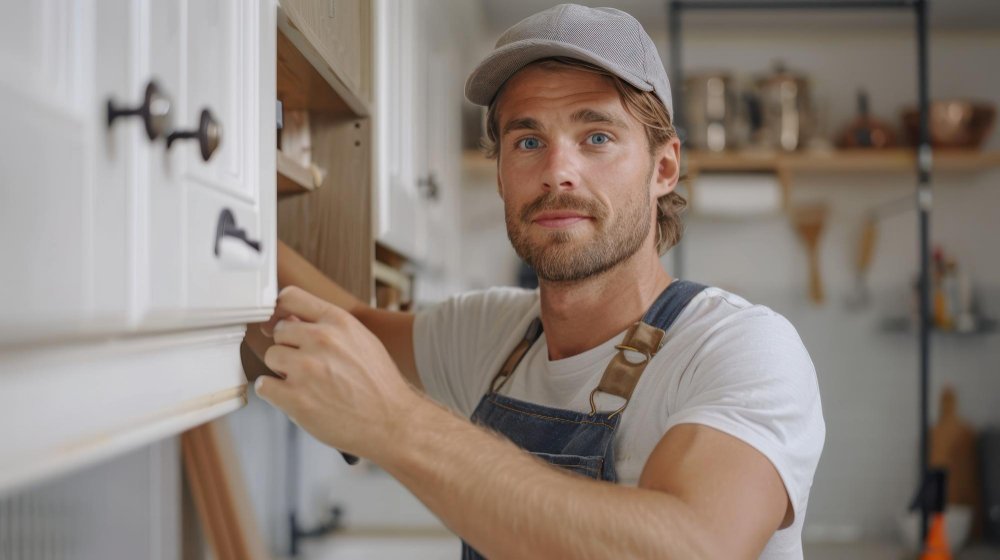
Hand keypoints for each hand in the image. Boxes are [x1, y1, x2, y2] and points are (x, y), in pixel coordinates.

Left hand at [255, 286, 418, 458]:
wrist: (392, 422)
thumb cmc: (379, 384)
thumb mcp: (361, 341)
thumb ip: (328, 327)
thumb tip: (292, 319)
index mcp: (339, 322)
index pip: (290, 297)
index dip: (281, 310)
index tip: (279, 322)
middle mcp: (322, 340)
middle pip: (279, 331)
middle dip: (289, 347)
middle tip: (308, 365)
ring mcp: (307, 369)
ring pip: (271, 357)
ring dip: (282, 371)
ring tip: (306, 383)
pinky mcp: (296, 398)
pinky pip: (264, 386)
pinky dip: (274, 393)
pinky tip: (295, 397)